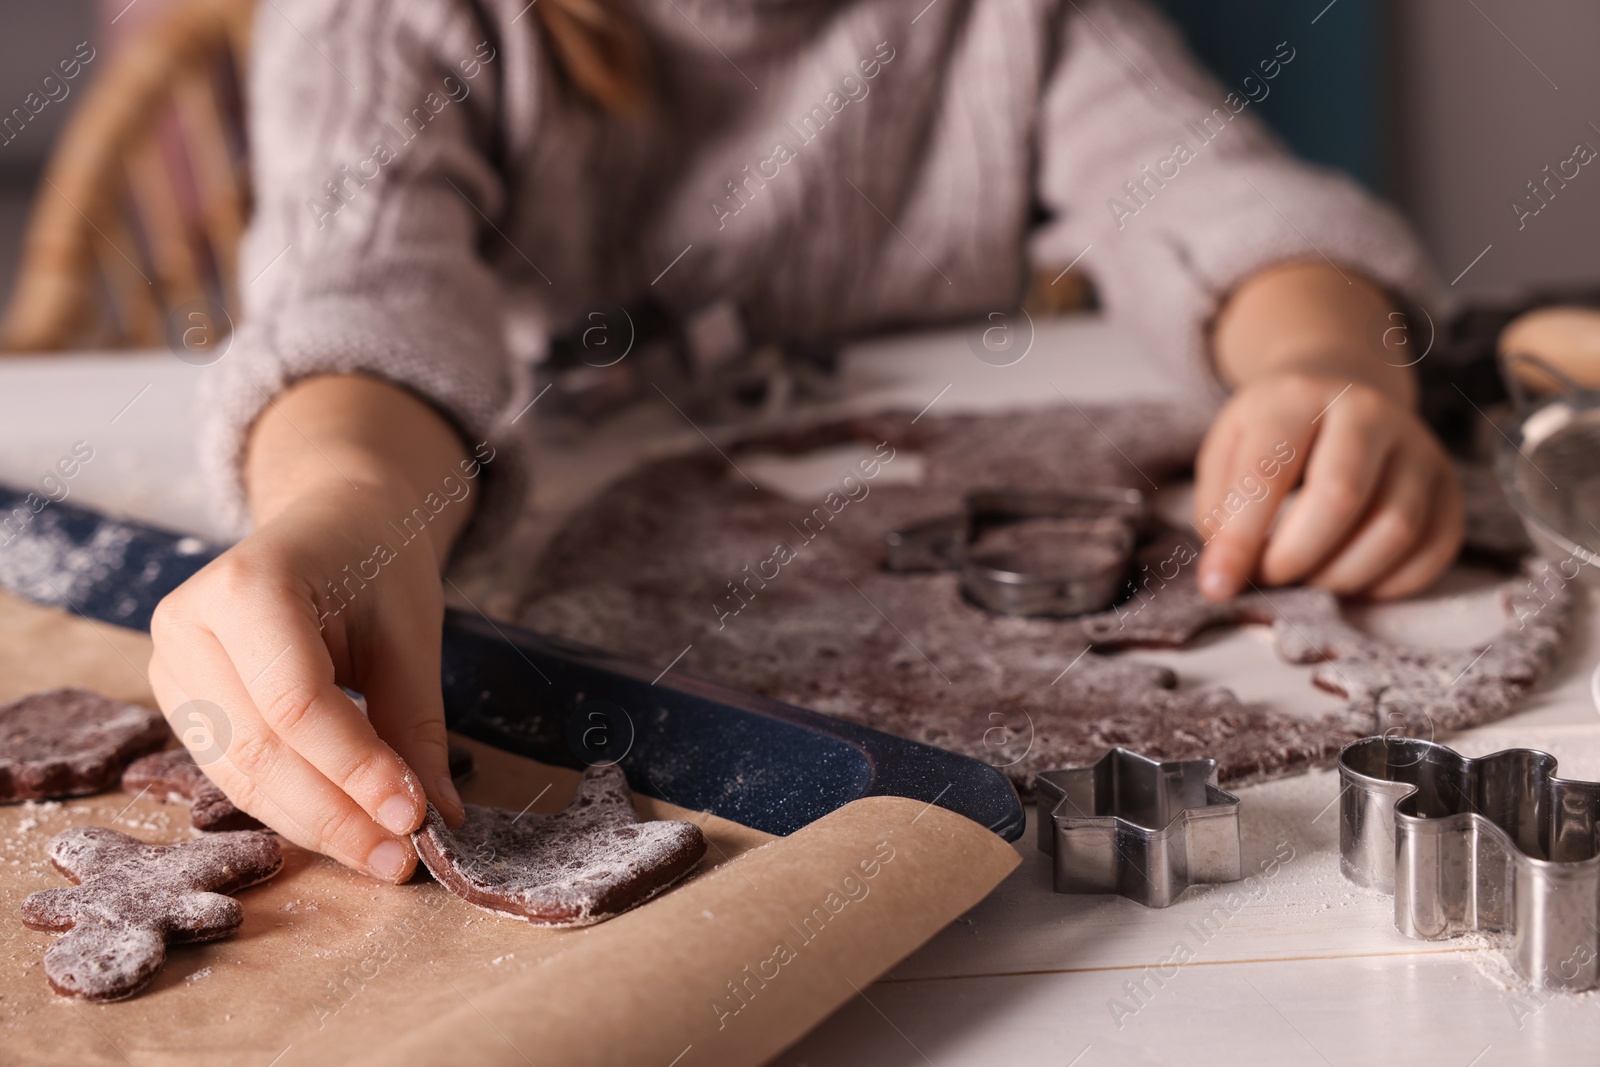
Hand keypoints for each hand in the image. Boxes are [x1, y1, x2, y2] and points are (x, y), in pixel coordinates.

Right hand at [149, 481, 465, 881]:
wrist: (336, 520)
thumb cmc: (378, 563)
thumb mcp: (412, 635)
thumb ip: (416, 726)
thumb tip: (438, 820)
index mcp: (247, 585)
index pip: (298, 703)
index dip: (356, 771)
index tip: (416, 819)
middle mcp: (188, 624)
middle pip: (261, 749)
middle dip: (337, 815)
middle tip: (403, 857)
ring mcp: (171, 665)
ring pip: (242, 775)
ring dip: (316, 824)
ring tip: (384, 855)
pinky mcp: (180, 701)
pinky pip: (235, 772)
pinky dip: (294, 807)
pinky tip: (347, 830)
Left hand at [1192, 371, 1462, 601]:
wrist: (1342, 389)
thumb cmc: (1276, 432)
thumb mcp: (1228, 449)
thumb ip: (1219, 508)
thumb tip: (1228, 573)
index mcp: (1301, 397)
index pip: (1268, 474)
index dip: (1240, 540)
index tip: (1217, 587)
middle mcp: (1369, 414)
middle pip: (1341, 498)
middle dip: (1296, 557)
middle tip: (1270, 577)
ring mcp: (1418, 448)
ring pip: (1395, 528)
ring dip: (1342, 575)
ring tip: (1308, 577)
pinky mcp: (1450, 484)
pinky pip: (1435, 549)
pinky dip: (1390, 583)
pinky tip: (1354, 580)